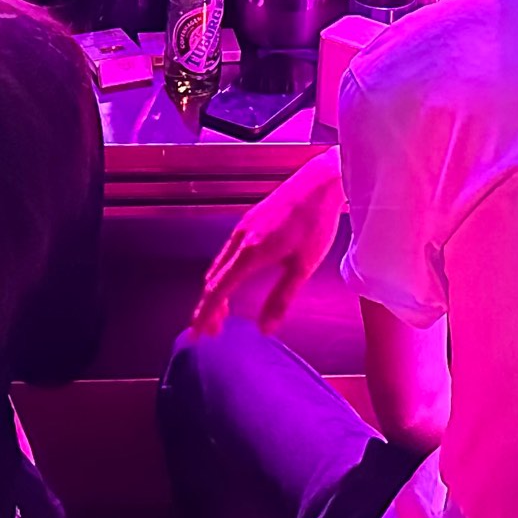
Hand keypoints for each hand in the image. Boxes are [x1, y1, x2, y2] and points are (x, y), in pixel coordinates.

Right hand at [190, 149, 342, 335]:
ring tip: (222, 312)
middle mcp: (240, 239)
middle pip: (212, 280)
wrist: (320, 183)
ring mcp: (243, 228)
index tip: (196, 334)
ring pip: (218, 265)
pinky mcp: (250, 221)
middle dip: (208, 307)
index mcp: (250, 253)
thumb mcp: (303, 267)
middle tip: (211, 330)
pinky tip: (234, 280)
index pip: (218, 290)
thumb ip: (281, 298)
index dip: (204, 315)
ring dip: (215, 291)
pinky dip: (223, 273)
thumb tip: (265, 328)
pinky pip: (226, 253)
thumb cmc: (315, 222)